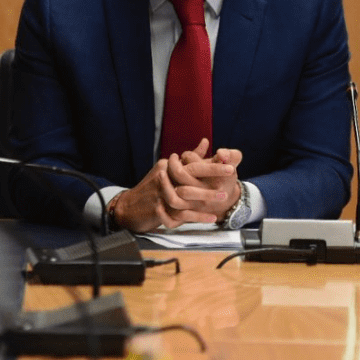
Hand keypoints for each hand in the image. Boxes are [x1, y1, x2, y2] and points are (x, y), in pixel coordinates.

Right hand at [108, 143, 235, 231]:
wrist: (127, 208)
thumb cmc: (152, 190)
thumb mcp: (168, 171)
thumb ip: (189, 159)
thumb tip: (205, 142)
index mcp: (167, 166)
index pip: (191, 162)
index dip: (211, 163)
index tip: (230, 164)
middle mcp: (163, 177)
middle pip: (189, 173)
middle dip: (212, 173)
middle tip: (231, 173)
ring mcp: (159, 193)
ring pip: (185, 194)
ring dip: (205, 196)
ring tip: (224, 198)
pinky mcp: (157, 209)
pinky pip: (180, 213)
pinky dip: (197, 216)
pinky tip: (210, 217)